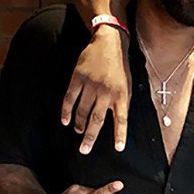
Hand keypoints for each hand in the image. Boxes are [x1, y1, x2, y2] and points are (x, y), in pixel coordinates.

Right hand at [61, 26, 130, 153]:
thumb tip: (118, 122)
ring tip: (78, 132)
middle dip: (90, 137)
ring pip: (82, 111)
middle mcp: (106, 92)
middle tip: (84, 150)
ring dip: (79, 124)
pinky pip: (70, 99)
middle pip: (97, 119)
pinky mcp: (78, 78)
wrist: (110, 43)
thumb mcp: (128, 85)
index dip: (120, 134)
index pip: (122, 119)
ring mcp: (91, 85)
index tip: (118, 148)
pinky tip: (65, 121)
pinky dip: (66, 111)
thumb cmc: (120, 67)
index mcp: (122, 94)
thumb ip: (122, 103)